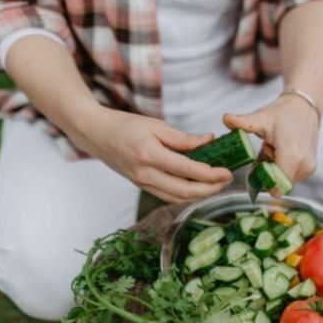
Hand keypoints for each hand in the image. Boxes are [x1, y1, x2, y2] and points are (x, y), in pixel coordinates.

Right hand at [69, 106, 232, 202]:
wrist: (95, 134)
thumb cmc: (124, 125)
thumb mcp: (155, 124)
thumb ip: (183, 138)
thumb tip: (210, 142)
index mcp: (149, 154)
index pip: (187, 170)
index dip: (210, 174)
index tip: (226, 171)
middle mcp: (145, 174)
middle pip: (184, 191)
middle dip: (210, 188)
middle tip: (227, 179)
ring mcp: (142, 183)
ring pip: (177, 198)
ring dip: (200, 194)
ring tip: (217, 184)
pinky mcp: (141, 186)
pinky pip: (167, 196)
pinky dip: (185, 194)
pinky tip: (198, 186)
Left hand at [223, 94, 319, 195]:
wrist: (304, 107)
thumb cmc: (283, 113)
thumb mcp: (261, 118)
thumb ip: (243, 122)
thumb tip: (225, 118)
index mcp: (292, 154)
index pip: (276, 185)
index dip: (262, 179)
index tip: (257, 164)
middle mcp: (304, 164)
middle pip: (276, 183)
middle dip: (266, 171)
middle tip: (266, 149)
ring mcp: (308, 168)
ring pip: (282, 181)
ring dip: (273, 169)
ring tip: (273, 148)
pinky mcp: (310, 169)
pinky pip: (289, 177)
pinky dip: (280, 168)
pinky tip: (279, 152)